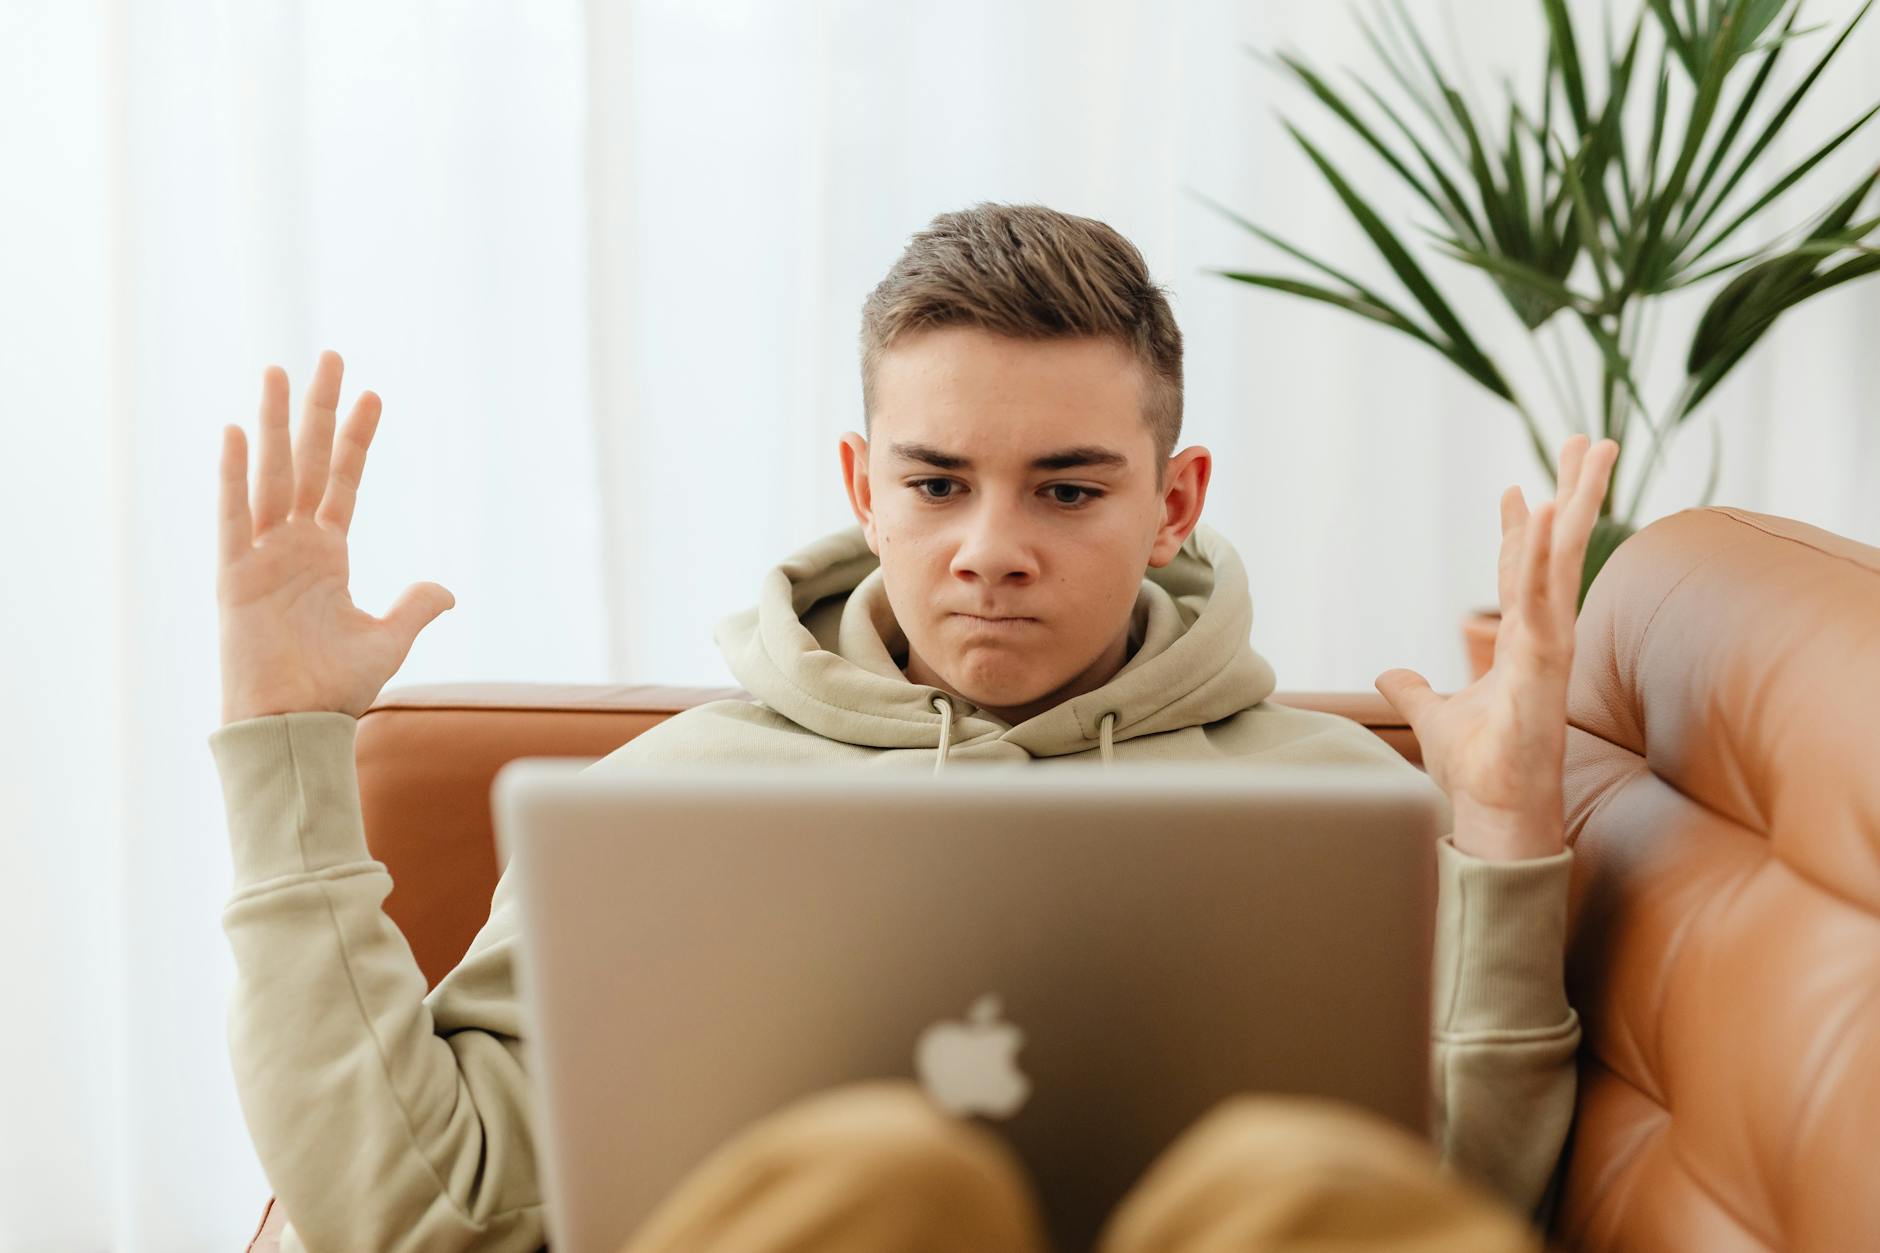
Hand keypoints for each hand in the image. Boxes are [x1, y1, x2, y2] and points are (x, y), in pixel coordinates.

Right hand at [217, 350, 454, 725]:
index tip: (373, 393)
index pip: (343, 481)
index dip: (358, 438)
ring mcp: (261, 555)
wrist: (295, 726)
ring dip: (275, 424)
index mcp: (327, 555)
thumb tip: (445, 589)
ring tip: (279, 372)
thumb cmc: (333, 690)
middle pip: (308, 462)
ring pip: (271, 476)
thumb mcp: (387, 642)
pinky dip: (234, 477)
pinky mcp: (235, 577)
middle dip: (320, 410)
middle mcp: (293, 545)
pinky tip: (238, 433)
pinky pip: (234, 518)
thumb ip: (414, 608)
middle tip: (331, 356)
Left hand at [1374, 434, 1618, 860]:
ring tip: (1590, 452)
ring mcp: (1550, 650)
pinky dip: (1544, 558)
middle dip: (1577, 493)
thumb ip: (1414, 690)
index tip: (1516, 487)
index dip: (1522, 530)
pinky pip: (1545, 601)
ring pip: (1567, 562)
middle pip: (1563, 551)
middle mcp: (1545, 638)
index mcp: (1523, 644)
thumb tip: (1391, 674)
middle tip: (1593, 438)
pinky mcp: (1544, 668)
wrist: (1494, 817)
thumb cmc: (1478, 773)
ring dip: (1578, 505)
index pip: (1524, 572)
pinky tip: (1545, 515)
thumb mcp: (1433, 716)